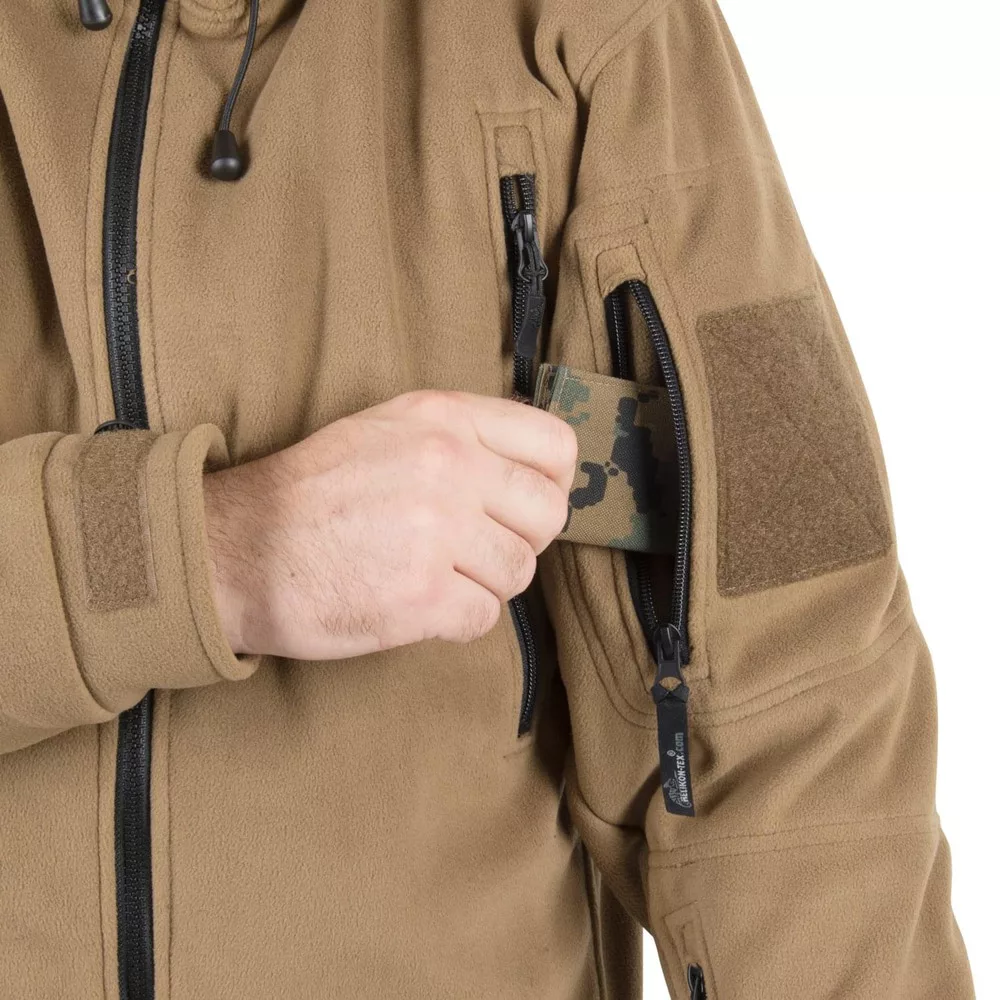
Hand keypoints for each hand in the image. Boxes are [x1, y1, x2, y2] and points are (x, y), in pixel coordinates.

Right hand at [202, 390, 576, 658]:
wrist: (238, 548)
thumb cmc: (314, 492)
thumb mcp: (387, 428)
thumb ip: (463, 438)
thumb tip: (534, 477)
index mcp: (444, 418)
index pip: (555, 447)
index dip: (551, 485)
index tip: (524, 506)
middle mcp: (448, 466)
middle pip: (548, 516)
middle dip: (520, 541)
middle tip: (477, 551)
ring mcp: (436, 531)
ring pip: (519, 572)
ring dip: (485, 583)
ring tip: (436, 576)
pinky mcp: (421, 595)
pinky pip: (485, 617)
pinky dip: (458, 620)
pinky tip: (420, 605)